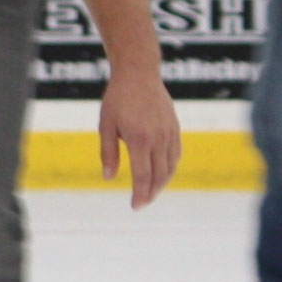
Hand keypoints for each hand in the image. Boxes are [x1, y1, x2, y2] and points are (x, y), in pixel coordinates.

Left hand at [99, 66, 179, 207]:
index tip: (136, 206)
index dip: (140, 194)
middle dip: (151, 193)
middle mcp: (158, 139)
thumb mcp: (106, 126)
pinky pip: (176, 154)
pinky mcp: (175, 128)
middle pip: (159, 175)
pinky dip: (170, 168)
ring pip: (170, 167)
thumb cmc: (118, 99)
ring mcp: (169, 133)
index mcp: (139, 140)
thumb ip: (108, 153)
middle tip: (142, 204)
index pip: (142, 176)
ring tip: (150, 192)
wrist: (139, 74)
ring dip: (161, 183)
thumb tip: (108, 178)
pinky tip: (162, 174)